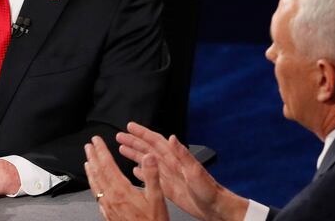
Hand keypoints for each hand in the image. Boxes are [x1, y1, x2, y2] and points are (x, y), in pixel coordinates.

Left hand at [84, 136, 168, 220]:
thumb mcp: (157, 198)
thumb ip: (151, 176)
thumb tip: (149, 156)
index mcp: (122, 191)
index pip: (108, 165)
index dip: (101, 151)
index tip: (96, 140)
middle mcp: (112, 198)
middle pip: (98, 173)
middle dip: (93, 157)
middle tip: (89, 146)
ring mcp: (108, 207)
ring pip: (95, 184)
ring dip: (91, 170)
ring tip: (87, 160)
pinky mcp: (108, 214)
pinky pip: (97, 196)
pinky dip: (94, 185)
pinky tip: (95, 185)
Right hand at [117, 122, 247, 220]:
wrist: (214, 207)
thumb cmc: (208, 189)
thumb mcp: (194, 170)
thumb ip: (183, 154)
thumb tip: (172, 138)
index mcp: (175, 158)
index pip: (155, 141)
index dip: (142, 133)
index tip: (130, 126)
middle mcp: (171, 164)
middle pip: (148, 149)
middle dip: (134, 141)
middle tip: (120, 136)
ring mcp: (169, 175)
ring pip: (148, 161)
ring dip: (135, 154)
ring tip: (122, 149)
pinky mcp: (168, 187)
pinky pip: (152, 177)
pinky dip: (142, 172)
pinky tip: (134, 170)